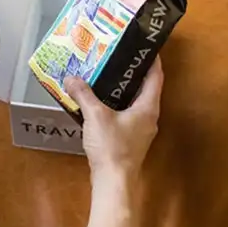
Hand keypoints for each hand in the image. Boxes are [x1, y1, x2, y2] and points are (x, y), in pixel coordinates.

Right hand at [62, 56, 163, 186]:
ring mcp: (141, 130)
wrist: (114, 182)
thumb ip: (84, 95)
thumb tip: (71, 78)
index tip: (144, 44)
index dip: (152, 59)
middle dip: (133, 72)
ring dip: (124, 90)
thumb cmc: (112, 146)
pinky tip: (100, 102)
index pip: (156, 76)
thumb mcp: (95, 116)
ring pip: (136, 103)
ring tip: (107, 75)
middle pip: (146, 88)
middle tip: (119, 57)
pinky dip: (117, 105)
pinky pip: (127, 115)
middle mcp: (150, 117)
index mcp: (148, 107)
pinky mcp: (131, 141)